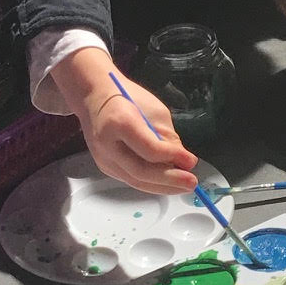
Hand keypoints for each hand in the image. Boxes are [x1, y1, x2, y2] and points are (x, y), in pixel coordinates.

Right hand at [50, 50, 196, 195]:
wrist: (93, 97)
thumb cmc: (126, 97)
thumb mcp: (154, 110)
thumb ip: (167, 137)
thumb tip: (180, 162)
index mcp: (119, 122)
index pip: (149, 149)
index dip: (173, 157)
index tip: (191, 161)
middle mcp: (107, 144)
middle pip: (141, 172)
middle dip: (170, 180)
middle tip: (191, 182)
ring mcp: (103, 158)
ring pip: (136, 181)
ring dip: (163, 187)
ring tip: (184, 186)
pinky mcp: (105, 166)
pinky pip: (131, 179)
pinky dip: (151, 183)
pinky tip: (167, 183)